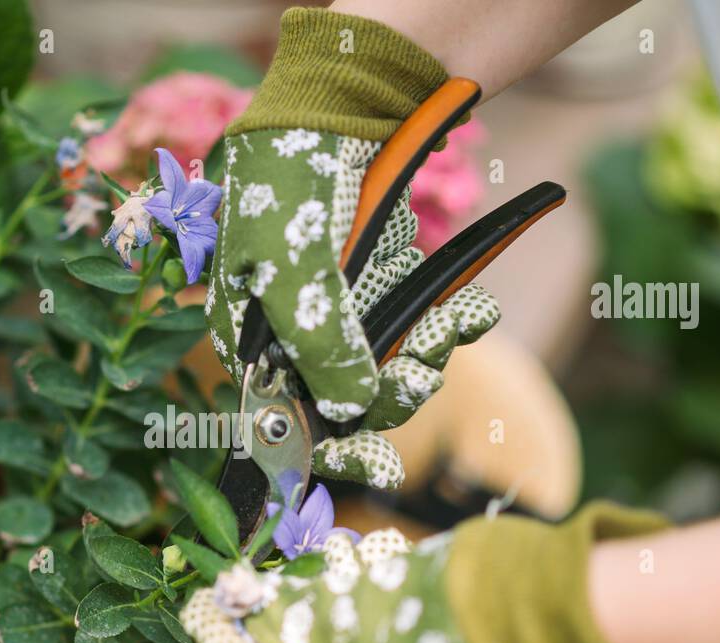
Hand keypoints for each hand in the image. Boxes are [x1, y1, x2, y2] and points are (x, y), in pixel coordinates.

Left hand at [181, 502, 667, 642]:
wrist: (590, 610)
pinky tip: (378, 573)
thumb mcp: (374, 607)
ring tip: (326, 561)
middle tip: (266, 575)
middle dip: (289, 623)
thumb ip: (309, 619)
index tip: (203, 607)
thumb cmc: (473, 612)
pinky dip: (381, 615)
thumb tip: (256, 619)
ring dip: (336, 612)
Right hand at [203, 9, 501, 489]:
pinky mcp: (381, 282)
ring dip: (428, 351)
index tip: (383, 469)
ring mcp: (339, 305)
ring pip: (389, 364)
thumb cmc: (296, 179)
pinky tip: (470, 308)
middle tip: (424, 369)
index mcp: (250, 332)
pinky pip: (418, 323)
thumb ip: (320, 348)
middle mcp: (292, 327)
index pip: (285, 415)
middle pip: (346, 396)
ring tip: (457, 322)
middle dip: (394, 387)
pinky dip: (448, 319)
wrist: (347, 97)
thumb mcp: (298, 270)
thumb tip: (346, 412)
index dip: (331, 448)